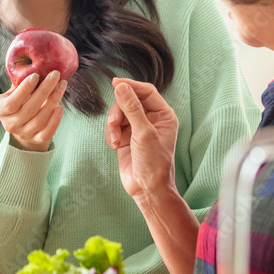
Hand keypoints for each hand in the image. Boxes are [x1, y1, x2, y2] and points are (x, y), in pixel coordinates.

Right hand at [0, 71, 67, 151]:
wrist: (23, 125)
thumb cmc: (19, 100)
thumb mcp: (14, 91)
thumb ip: (20, 82)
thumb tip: (34, 64)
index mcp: (0, 110)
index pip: (12, 102)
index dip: (24, 89)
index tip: (36, 75)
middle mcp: (10, 124)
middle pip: (28, 109)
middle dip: (44, 90)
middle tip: (55, 75)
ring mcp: (23, 134)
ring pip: (40, 119)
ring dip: (53, 101)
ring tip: (62, 85)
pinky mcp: (36, 140)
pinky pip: (47, 132)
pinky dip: (55, 120)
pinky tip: (61, 107)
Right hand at [105, 78, 178, 202]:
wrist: (147, 189)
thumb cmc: (153, 163)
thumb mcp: (143, 132)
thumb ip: (131, 108)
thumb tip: (121, 86)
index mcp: (163, 115)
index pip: (146, 91)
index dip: (131, 86)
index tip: (115, 84)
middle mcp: (151, 119)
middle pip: (129, 100)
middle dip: (118, 111)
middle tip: (113, 122)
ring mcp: (138, 128)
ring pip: (119, 113)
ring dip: (112, 125)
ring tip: (114, 139)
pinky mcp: (126, 138)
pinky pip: (113, 126)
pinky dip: (111, 133)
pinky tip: (114, 145)